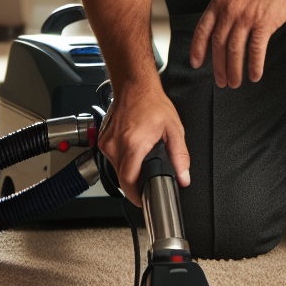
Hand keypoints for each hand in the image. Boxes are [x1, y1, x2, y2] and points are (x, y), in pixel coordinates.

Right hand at [97, 79, 189, 204]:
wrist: (135, 86)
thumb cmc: (152, 103)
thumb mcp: (174, 129)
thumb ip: (180, 156)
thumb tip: (184, 176)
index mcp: (134, 144)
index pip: (128, 181)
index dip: (136, 195)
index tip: (143, 199)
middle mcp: (116, 145)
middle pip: (122, 178)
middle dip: (134, 183)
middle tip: (147, 178)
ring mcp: (106, 143)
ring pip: (115, 169)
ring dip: (128, 170)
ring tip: (140, 157)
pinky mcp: (102, 140)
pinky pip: (111, 158)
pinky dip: (121, 159)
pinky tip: (131, 148)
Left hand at [190, 0, 285, 87]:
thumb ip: (227, 2)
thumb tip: (221, 20)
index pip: (203, 29)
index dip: (198, 49)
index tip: (197, 63)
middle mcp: (230, 9)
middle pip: (218, 45)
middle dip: (218, 67)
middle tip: (220, 81)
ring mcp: (246, 17)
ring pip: (234, 51)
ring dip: (234, 71)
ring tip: (235, 83)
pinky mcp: (265, 23)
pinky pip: (256, 50)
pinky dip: (254, 66)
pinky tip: (255, 75)